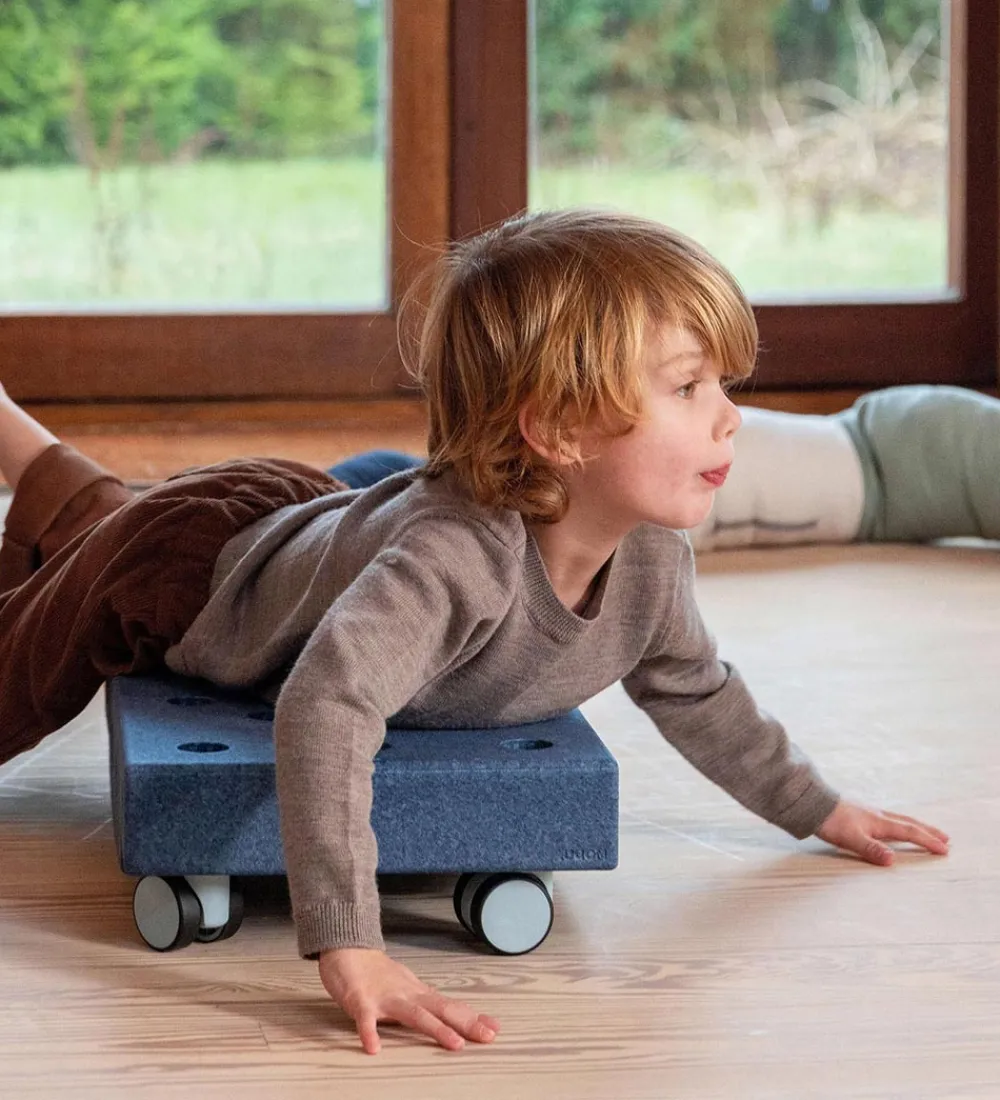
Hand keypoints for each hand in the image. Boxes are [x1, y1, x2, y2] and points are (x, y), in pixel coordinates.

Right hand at [318, 947, 500, 1054]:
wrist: (347, 947)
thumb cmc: (376, 972)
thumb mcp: (405, 985)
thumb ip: (425, 1000)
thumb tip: (449, 1011)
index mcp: (417, 993)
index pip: (449, 1006)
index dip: (472, 1017)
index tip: (495, 1027)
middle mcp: (407, 994)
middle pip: (441, 1009)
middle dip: (466, 1024)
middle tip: (488, 1036)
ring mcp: (384, 997)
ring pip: (414, 1014)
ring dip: (436, 1029)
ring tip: (455, 1044)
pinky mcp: (360, 1000)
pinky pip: (365, 1019)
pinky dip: (369, 1033)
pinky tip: (374, 1047)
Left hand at [815, 799, 948, 865]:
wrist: (812, 803)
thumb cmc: (831, 822)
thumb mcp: (851, 839)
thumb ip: (871, 849)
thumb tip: (892, 860)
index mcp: (880, 822)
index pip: (910, 832)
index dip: (927, 841)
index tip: (945, 849)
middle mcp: (878, 815)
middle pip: (909, 822)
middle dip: (928, 831)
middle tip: (946, 838)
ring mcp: (870, 812)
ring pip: (899, 819)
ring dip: (916, 826)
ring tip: (925, 831)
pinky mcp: (861, 813)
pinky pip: (889, 818)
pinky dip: (900, 823)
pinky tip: (893, 826)